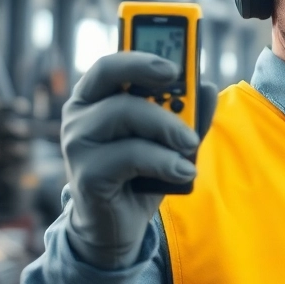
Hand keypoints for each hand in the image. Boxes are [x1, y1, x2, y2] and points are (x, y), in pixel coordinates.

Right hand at [61, 52, 216, 269]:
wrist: (117, 228)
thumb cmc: (141, 174)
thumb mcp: (170, 140)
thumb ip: (188, 114)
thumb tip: (208, 88)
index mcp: (95, 98)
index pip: (109, 63)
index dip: (139, 55)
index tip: (174, 63)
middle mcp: (79, 114)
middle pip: (113, 77)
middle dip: (154, 81)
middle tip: (186, 95)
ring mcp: (77, 143)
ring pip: (125, 113)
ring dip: (167, 128)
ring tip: (190, 147)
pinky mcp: (85, 173)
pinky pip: (130, 155)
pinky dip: (164, 161)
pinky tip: (183, 171)